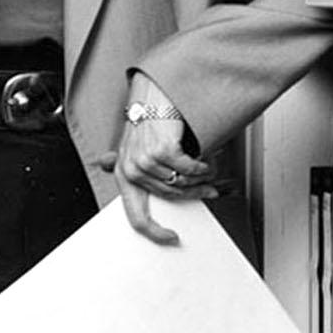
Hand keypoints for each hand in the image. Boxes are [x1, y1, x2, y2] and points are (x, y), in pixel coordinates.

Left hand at [98, 75, 219, 245]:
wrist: (155, 93)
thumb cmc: (148, 119)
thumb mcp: (135, 147)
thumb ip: (136, 167)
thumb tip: (137, 178)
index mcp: (123, 174)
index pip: (136, 217)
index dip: (155, 233)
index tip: (170, 238)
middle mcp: (131, 170)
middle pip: (169, 198)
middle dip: (194, 195)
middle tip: (208, 191)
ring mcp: (146, 161)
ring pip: (182, 184)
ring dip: (200, 179)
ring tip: (208, 170)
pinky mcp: (162, 151)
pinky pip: (190, 170)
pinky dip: (202, 167)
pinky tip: (205, 161)